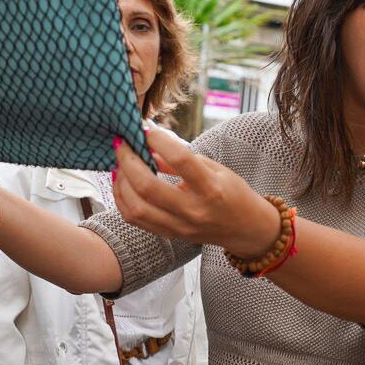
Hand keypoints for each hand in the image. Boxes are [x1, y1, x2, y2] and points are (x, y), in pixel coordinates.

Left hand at [113, 125, 277, 257]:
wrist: (245, 228)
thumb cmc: (231, 192)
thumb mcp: (214, 168)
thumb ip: (181, 159)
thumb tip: (149, 144)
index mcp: (211, 188)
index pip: (180, 161)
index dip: (159, 141)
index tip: (147, 130)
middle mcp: (193, 210)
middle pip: (148, 187)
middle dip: (128, 161)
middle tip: (122, 144)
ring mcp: (179, 226)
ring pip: (135, 207)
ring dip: (121, 182)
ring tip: (120, 163)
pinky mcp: (169, 235)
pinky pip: (135, 219)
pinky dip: (122, 199)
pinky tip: (122, 183)